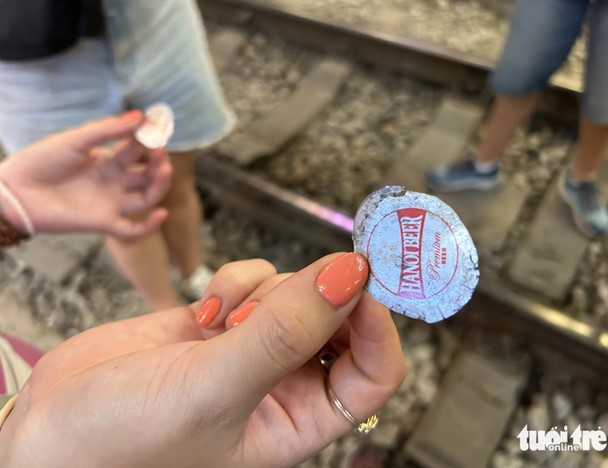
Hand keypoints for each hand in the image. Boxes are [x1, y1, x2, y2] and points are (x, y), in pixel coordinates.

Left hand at [0, 111, 172, 239]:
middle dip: (158, 162)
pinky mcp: (103, 222)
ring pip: (146, 198)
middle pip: (146, 175)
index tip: (156, 127)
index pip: (135, 149)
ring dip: (160, 185)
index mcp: (106, 160)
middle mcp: (113, 182)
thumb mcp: (75, 140)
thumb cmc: (41, 161)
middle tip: (161, 151)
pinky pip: (131, 229)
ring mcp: (110, 202)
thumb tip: (140, 116)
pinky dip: (149, 226)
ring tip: (164, 170)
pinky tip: (161, 214)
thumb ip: (107, 130)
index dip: (147, 139)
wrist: (16, 191)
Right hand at [0, 253, 405, 467]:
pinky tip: (204, 310)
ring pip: (295, 294)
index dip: (375, 326)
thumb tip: (353, 274)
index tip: (360, 281)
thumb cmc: (122, 442)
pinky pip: (255, 283)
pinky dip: (236, 281)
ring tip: (221, 320)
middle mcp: (283, 388)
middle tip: (277, 294)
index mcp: (297, 425)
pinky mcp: (220, 324)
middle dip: (311, 298)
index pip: (373, 374)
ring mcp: (251, 350)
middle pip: (337, 321)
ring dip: (266, 290)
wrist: (49, 433)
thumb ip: (285, 332)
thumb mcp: (213, 389)